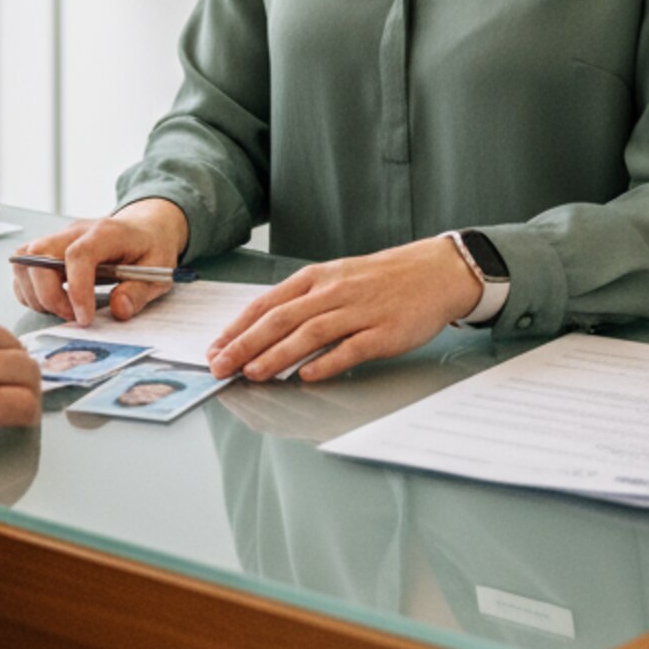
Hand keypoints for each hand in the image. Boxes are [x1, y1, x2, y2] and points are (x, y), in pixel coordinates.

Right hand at [9, 199, 189, 327]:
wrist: (145, 227)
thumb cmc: (151, 248)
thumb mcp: (159, 271)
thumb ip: (139, 291)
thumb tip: (119, 310)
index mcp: (106, 232)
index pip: (77, 255)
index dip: (76, 290)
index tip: (84, 318)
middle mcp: (75, 231)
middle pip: (39, 255)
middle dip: (48, 295)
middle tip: (72, 317)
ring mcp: (59, 238)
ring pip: (24, 259)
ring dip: (34, 293)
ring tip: (62, 310)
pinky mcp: (50, 249)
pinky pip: (23, 266)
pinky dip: (29, 290)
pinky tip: (52, 304)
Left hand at [206, 238, 480, 383]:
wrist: (433, 272)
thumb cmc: (380, 279)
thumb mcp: (336, 278)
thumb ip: (303, 301)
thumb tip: (264, 330)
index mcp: (316, 278)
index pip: (266, 303)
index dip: (237, 328)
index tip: (215, 348)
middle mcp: (333, 292)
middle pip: (281, 319)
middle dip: (246, 344)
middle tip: (221, 366)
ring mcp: (358, 311)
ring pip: (309, 333)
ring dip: (278, 355)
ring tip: (253, 374)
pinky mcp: (383, 331)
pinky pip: (351, 348)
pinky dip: (327, 362)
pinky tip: (307, 376)